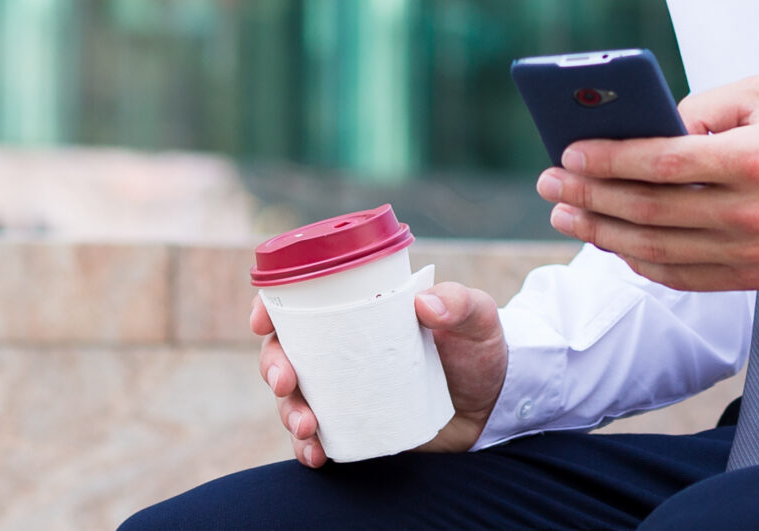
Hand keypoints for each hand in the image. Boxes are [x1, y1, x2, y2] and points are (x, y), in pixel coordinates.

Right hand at [252, 281, 508, 467]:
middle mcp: (344, 349)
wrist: (496, 406)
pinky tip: (316, 456)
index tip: (262, 321)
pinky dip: (307, 448)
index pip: (303, 303)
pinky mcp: (356, 425)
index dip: (272, 308)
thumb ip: (459, 303)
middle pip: (286, 351)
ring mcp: (347, 389)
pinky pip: (317, 438)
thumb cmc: (481, 349)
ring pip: (294, 397)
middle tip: (286, 382)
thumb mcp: (477, 318)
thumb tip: (425, 305)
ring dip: (288, 412)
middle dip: (272, 366)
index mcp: (361, 311)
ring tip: (307, 427)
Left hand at [535, 75, 758, 291]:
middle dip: (588, 196)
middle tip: (549, 183)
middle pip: (648, 210)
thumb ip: (704, 108)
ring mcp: (747, 253)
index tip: (569, 152)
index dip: (608, 159)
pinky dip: (639, 263)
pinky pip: (680, 277)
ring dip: (601, 234)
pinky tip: (612, 244)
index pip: (662, 163)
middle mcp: (746, 213)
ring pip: (655, 251)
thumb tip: (646, 125)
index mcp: (751, 160)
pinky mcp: (750, 279)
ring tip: (566, 216)